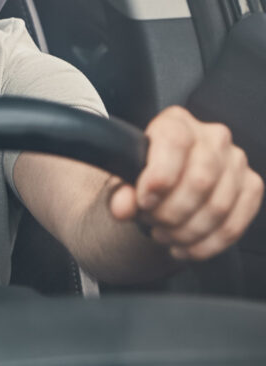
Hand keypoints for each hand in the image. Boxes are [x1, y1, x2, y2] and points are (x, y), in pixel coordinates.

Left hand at [109, 106, 262, 260]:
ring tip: (163, 235)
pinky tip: (185, 248)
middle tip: (151, 222)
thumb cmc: (142, 176)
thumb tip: (122, 207)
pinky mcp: (250, 187)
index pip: (175, 142)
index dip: (160, 176)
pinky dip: (207, 244)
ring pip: (219, 207)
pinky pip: (235, 224)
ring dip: (187, 231)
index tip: (144, 201)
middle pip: (200, 180)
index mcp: (176, 122)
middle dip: (171, 212)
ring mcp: (236, 161)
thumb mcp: (122, 179)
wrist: (162, 185)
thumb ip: (119, 191)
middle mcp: (212, 136)